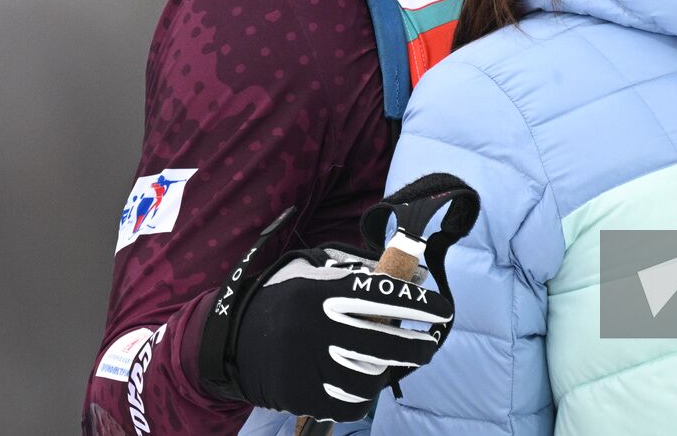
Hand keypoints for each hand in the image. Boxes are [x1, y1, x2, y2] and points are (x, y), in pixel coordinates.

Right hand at [206, 244, 451, 422]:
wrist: (233, 339)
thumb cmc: (288, 302)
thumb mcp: (316, 274)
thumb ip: (362, 273)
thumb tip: (416, 279)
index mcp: (321, 292)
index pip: (380, 295)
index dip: (417, 303)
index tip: (443, 308)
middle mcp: (315, 328)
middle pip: (384, 342)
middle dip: (417, 346)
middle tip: (429, 344)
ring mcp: (307, 364)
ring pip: (370, 376)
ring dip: (388, 371)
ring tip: (392, 363)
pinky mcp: (301, 395)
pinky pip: (350, 403)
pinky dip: (364, 396)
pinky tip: (367, 384)